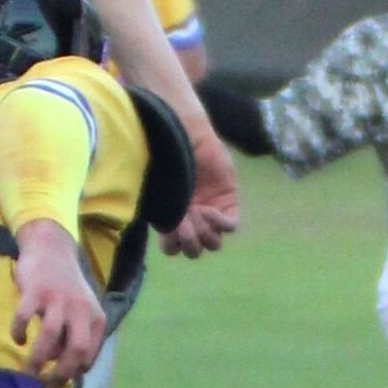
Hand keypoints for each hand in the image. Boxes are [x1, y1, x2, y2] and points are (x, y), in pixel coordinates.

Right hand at [11, 219, 105, 383]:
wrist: (52, 249)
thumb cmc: (65, 289)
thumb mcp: (81, 313)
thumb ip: (75, 337)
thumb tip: (64, 369)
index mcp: (96, 317)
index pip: (90, 355)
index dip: (75, 372)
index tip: (61, 378)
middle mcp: (81, 309)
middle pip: (76, 350)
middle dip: (60, 373)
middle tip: (46, 383)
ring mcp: (58, 299)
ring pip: (50, 338)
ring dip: (37, 360)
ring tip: (29, 371)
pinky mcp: (35, 291)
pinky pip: (25, 317)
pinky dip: (19, 332)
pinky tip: (19, 338)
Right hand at [160, 128, 240, 257]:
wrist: (185, 136)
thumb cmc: (167, 160)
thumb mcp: (157, 191)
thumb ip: (159, 214)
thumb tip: (162, 232)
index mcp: (173, 219)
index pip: (173, 249)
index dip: (173, 245)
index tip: (169, 228)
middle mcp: (192, 219)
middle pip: (195, 251)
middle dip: (190, 242)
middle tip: (184, 224)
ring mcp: (212, 212)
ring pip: (213, 243)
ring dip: (203, 234)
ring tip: (196, 213)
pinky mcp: (229, 201)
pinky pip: (230, 226)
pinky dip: (219, 223)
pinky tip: (209, 209)